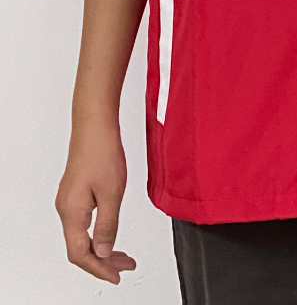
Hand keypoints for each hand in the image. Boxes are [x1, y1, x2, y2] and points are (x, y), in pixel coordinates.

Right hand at [55, 123, 135, 283]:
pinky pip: (84, 222)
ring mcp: (69, 200)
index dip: (98, 269)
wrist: (95, 125)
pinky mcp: (76, 191)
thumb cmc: (102, 152)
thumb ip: (108, 225)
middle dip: (103, 261)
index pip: (80, 254)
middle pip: (80, 247)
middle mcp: (66, 209)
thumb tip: (103, 252)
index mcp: (72, 213)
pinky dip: (98, 232)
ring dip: (102, 247)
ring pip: (82, 235)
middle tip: (126, 266)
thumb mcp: (112, 193)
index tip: (116, 275)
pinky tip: (111, 232)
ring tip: (123, 254)